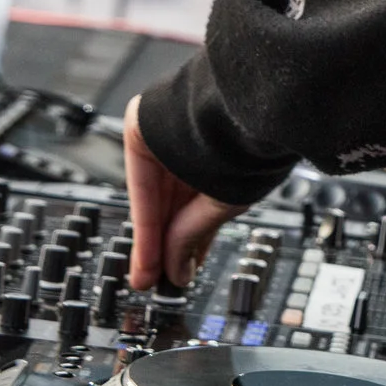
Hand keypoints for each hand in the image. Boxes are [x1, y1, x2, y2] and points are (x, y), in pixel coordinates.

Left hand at [124, 95, 241, 289]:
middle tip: (163, 280)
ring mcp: (165, 138)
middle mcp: (191, 145)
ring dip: (153, 243)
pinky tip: (145, 255)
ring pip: (154, 201)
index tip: (182, 272)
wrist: (236, 104)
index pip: (198, 207)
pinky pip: (140, 188)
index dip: (189, 243)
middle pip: (172, 208)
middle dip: (168, 247)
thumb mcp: (223, 202)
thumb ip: (194, 236)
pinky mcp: (141, 131)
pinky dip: (144, 224)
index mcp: (221, 153)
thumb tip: (180, 273)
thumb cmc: (245, 141)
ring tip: (150, 277)